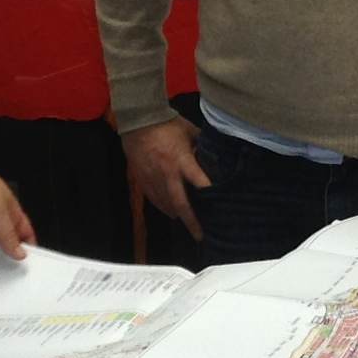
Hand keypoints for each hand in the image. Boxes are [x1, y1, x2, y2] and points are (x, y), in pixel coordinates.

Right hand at [121, 119, 209, 241]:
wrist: (138, 121)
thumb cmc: (167, 123)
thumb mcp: (190, 131)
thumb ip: (202, 145)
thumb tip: (216, 154)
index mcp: (181, 160)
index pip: (199, 181)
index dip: (209, 194)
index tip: (220, 207)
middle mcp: (167, 173)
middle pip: (181, 204)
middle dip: (191, 222)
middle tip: (201, 236)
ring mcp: (153, 178)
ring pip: (167, 205)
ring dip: (179, 216)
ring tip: (190, 226)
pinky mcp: (143, 180)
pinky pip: (155, 200)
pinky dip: (165, 208)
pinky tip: (172, 213)